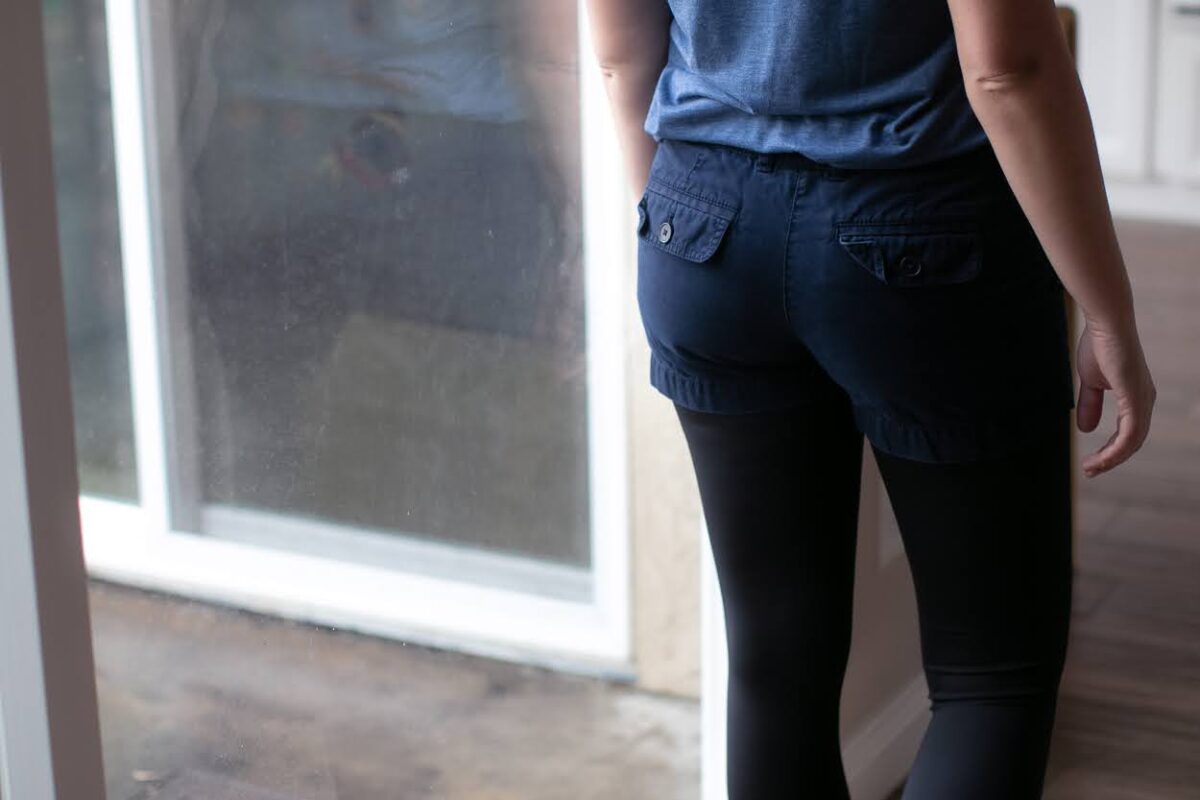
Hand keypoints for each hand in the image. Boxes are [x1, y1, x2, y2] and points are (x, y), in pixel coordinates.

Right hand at [1075, 316, 1155, 477]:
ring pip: (1132, 443)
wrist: (1105, 324)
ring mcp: (1142, 401)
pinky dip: (1114, 451)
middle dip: (1111, 460)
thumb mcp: (1091, 382)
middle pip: (1132, 442)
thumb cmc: (1099, 345)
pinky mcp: (1135, 400)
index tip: (1090, 463)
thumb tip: (1086, 429)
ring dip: (1110, 460)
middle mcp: (1145, 401)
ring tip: (1090, 469)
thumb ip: (1090, 404)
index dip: (1110, 451)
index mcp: (1136, 396)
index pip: (1128, 433)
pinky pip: (1129, 436)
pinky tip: (1099, 459)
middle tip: (1090, 472)